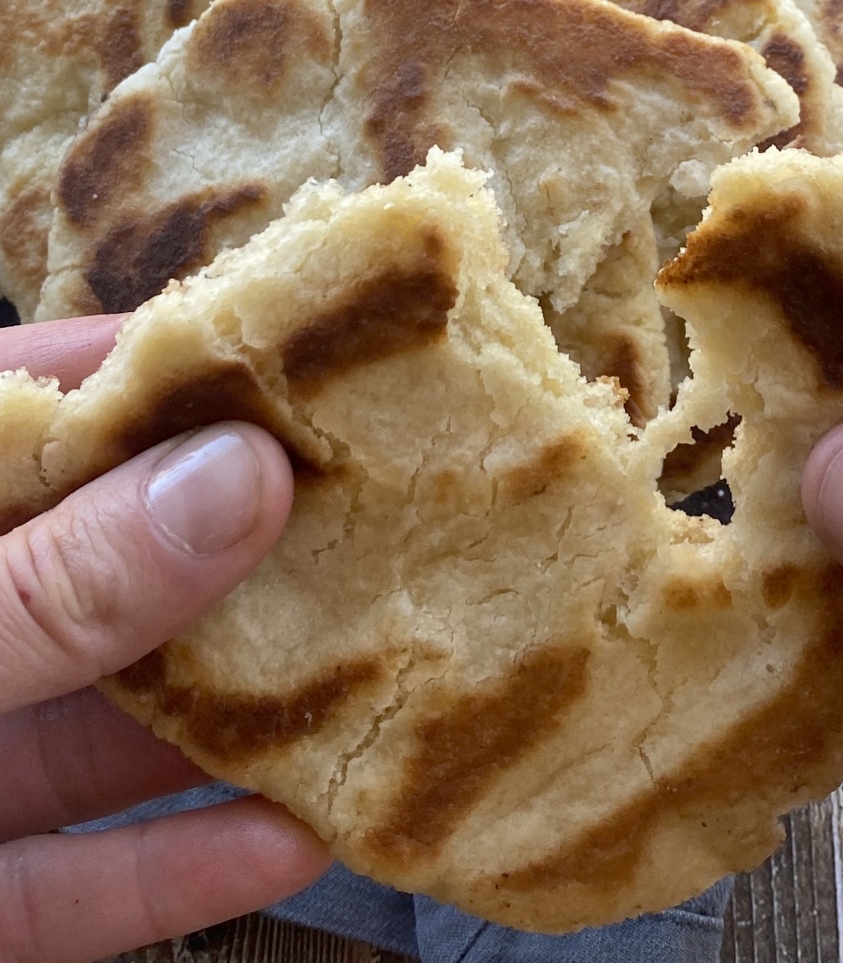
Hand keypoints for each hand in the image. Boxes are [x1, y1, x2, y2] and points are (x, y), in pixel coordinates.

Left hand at [0, 317, 329, 962]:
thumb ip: (59, 583)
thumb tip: (245, 474)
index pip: (49, 401)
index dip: (181, 369)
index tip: (324, 358)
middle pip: (111, 564)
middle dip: (248, 547)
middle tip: (401, 514)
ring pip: (111, 725)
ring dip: (241, 715)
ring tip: (390, 670)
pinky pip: (78, 876)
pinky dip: (174, 864)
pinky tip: (292, 840)